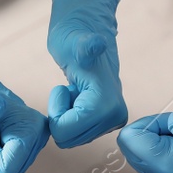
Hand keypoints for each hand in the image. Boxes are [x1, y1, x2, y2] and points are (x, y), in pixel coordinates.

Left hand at [47, 0, 127, 147]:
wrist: (86, 33)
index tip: (64, 88)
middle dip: (61, 116)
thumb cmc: (74, 37)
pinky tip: (78, 96)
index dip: (56, 112)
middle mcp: (116, 117)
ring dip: (66, 115)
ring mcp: (114, 121)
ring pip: (72, 138)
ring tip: (74, 90)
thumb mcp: (74, 41)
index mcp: (108, 105)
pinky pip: (77, 134)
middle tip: (69, 89)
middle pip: (69, 139)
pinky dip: (71, 117)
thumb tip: (95, 43)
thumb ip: (85, 46)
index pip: (65, 132)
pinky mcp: (108, 122)